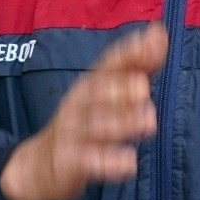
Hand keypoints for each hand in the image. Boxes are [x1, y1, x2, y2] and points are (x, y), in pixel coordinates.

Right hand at [1, 25, 166, 199]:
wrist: (40, 165)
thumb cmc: (84, 123)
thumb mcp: (106, 93)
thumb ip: (136, 67)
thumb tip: (160, 34)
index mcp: (92, 84)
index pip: (111, 62)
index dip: (132, 51)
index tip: (155, 39)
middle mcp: (80, 103)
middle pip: (99, 92)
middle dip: (121, 89)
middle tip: (144, 89)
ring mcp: (73, 133)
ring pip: (96, 126)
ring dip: (122, 123)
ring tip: (148, 123)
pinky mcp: (68, 163)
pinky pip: (88, 162)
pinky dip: (108, 163)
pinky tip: (128, 164)